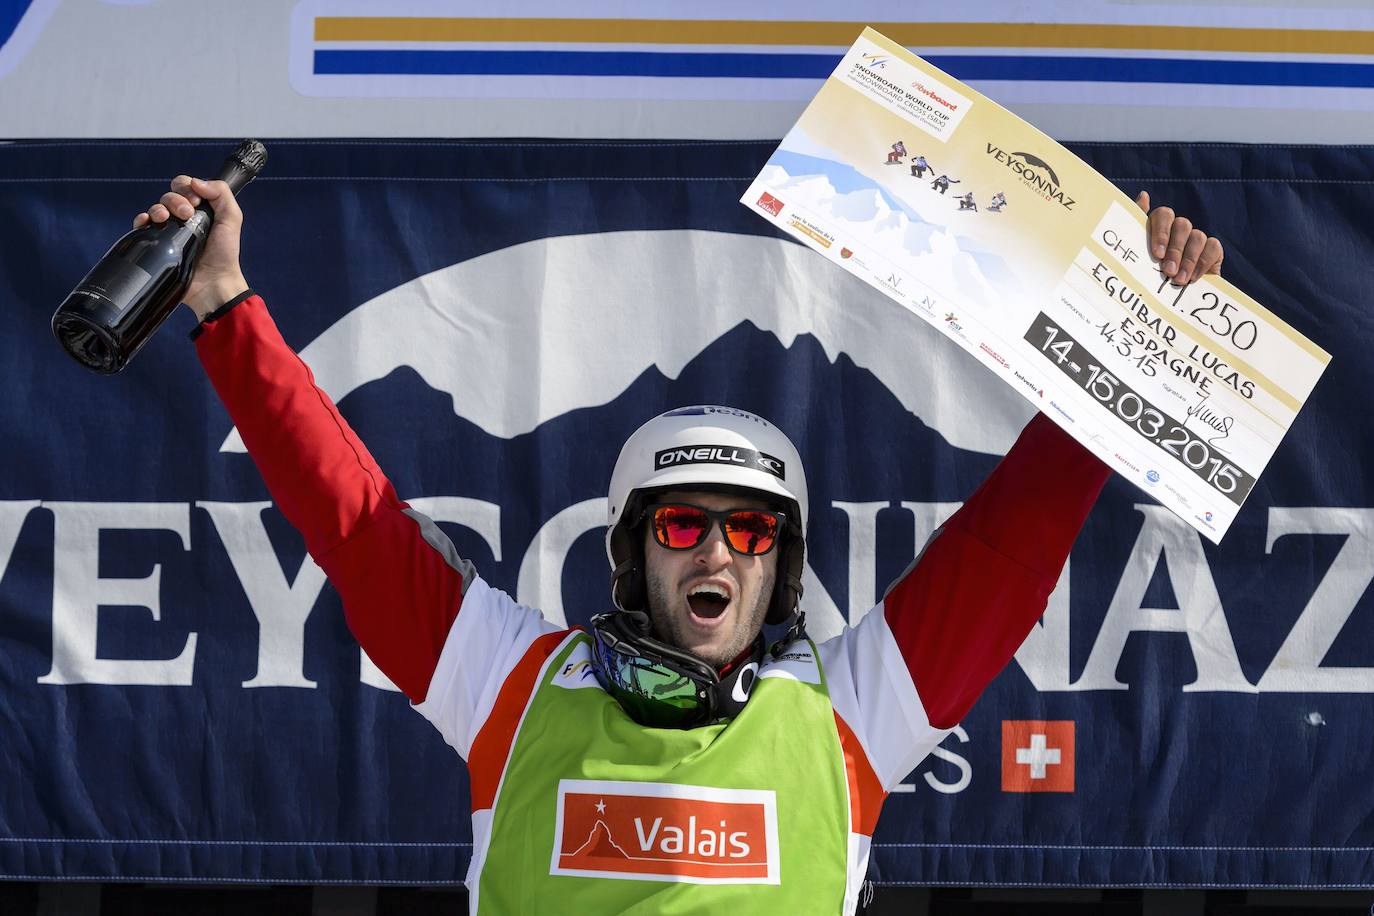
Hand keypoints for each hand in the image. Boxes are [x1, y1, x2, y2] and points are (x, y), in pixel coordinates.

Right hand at [134, 175, 247, 319]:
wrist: (213, 283)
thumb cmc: (224, 254)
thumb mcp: (232, 219)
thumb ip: (221, 194)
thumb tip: (196, 181)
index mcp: (200, 210)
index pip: (185, 186)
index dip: (186, 188)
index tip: (196, 201)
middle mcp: (184, 219)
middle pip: (169, 195)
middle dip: (175, 199)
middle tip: (187, 213)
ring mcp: (170, 231)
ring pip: (155, 208)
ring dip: (159, 208)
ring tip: (167, 219)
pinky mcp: (158, 245)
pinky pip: (142, 226)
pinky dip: (141, 219)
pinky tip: (147, 221)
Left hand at [1135, 191, 1223, 285]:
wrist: (1167, 298)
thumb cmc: (1148, 276)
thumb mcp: (1136, 257)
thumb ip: (1135, 227)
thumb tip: (1143, 194)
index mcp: (1159, 228)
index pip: (1163, 215)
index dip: (1161, 232)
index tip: (1157, 254)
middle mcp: (1178, 229)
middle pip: (1181, 225)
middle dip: (1175, 250)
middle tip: (1168, 271)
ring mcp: (1196, 238)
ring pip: (1197, 236)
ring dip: (1188, 260)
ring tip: (1179, 279)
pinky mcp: (1212, 250)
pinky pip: (1213, 246)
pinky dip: (1203, 262)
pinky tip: (1193, 278)